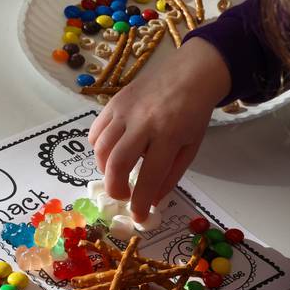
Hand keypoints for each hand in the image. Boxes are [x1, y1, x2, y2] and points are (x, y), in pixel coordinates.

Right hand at [88, 37, 230, 221]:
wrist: (190, 73)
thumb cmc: (194, 113)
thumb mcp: (191, 147)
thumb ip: (170, 175)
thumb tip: (150, 200)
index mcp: (168, 135)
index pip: (149, 176)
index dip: (140, 201)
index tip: (137, 216)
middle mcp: (143, 122)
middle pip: (116, 163)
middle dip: (115, 188)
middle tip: (122, 195)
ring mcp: (124, 110)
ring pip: (101, 148)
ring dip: (105, 169)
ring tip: (117, 173)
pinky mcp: (113, 102)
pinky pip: (95, 131)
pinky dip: (98, 148)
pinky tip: (110, 152)